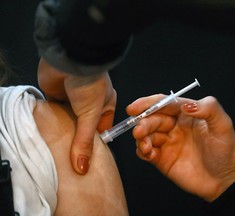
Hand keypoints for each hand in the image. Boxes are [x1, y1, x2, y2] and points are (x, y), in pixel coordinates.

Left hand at [37, 58, 115, 173]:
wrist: (69, 60)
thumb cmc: (90, 83)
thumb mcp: (91, 115)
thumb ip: (85, 141)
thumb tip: (82, 167)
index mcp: (105, 105)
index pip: (102, 129)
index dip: (96, 144)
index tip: (88, 159)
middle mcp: (90, 103)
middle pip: (84, 127)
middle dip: (78, 139)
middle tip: (72, 158)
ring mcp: (73, 99)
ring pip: (69, 121)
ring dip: (65, 131)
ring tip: (59, 149)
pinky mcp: (57, 96)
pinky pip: (55, 113)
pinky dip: (53, 122)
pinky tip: (49, 134)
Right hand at [126, 95, 234, 200]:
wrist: (223, 181)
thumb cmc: (225, 152)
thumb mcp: (223, 125)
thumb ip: (208, 109)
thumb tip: (185, 105)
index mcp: (186, 114)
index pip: (164, 103)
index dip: (148, 103)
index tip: (135, 107)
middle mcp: (174, 126)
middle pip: (152, 118)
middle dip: (143, 123)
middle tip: (139, 131)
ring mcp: (167, 142)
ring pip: (146, 134)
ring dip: (141, 138)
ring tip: (146, 146)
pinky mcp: (161, 158)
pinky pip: (145, 151)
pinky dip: (142, 151)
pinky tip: (149, 154)